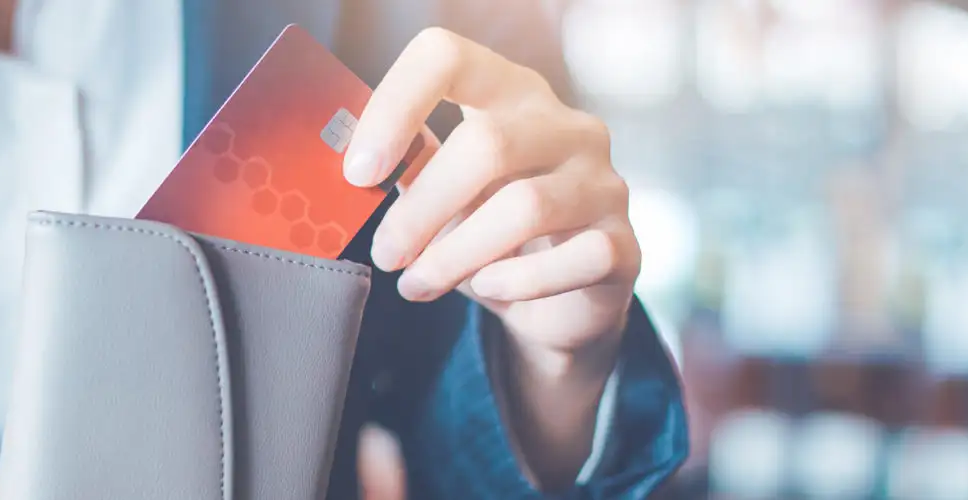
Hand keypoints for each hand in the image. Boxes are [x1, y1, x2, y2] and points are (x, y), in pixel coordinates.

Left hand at [343, 27, 638, 484]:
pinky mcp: (624, 245)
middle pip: (487, 144)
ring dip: (456, 254)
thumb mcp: (440, 194)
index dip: (396, 104)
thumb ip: (405, 167)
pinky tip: (490, 289)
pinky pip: (572, 259)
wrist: (558, 304)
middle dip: (422, 208)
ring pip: (526, 207)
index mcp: (511, 93)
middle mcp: (567, 126)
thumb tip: (344, 157)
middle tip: (385, 254)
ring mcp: (604, 183)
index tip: (359, 172)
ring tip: (418, 284)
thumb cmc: (489, 237)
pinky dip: (518, 282)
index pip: (448, 57)